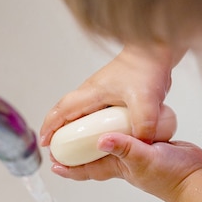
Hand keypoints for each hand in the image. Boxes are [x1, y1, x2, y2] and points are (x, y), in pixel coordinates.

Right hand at [40, 44, 182, 145]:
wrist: (157, 51)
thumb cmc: (146, 68)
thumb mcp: (146, 100)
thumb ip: (143, 124)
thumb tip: (140, 144)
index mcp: (92, 92)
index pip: (63, 110)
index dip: (50, 127)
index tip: (44, 142)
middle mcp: (93, 92)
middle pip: (66, 113)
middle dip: (57, 131)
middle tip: (56, 150)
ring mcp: (102, 93)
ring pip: (80, 114)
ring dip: (74, 129)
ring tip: (74, 148)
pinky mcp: (113, 95)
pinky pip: (95, 114)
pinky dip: (91, 126)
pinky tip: (100, 137)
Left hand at [51, 132, 201, 201]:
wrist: (197, 178)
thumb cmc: (170, 174)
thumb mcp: (144, 158)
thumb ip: (124, 148)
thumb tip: (101, 140)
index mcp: (118, 167)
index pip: (87, 169)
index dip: (69, 167)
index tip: (52, 162)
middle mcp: (124, 162)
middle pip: (95, 157)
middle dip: (78, 152)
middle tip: (64, 140)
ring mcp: (138, 155)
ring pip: (113, 146)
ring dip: (98, 138)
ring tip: (88, 124)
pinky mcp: (152, 146)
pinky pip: (131, 137)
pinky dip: (123, 130)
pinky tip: (123, 118)